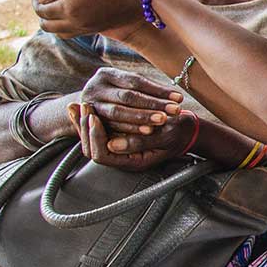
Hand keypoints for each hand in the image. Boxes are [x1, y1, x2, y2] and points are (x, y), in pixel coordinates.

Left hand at [35, 0, 160, 41]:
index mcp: (70, 9)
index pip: (41, 8)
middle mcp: (76, 24)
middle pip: (45, 24)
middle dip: (41, 10)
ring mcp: (86, 29)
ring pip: (57, 31)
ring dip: (51, 18)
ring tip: (55, 2)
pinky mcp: (95, 30)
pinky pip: (70, 32)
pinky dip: (63, 23)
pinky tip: (69, 9)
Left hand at [67, 102, 197, 171]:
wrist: (189, 129)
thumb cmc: (180, 133)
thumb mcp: (164, 137)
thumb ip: (140, 142)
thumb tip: (112, 144)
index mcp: (132, 162)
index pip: (101, 155)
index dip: (95, 136)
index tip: (94, 117)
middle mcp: (122, 157)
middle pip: (91, 148)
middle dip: (84, 127)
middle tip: (83, 106)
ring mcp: (119, 147)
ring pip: (92, 139)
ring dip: (83, 122)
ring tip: (78, 105)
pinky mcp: (119, 136)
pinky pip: (99, 131)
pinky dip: (90, 118)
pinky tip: (84, 106)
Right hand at [76, 68, 183, 135]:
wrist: (85, 110)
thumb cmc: (115, 96)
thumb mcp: (125, 87)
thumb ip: (144, 89)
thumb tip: (177, 96)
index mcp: (106, 74)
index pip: (136, 80)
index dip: (158, 90)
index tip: (179, 98)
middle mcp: (94, 87)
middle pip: (128, 96)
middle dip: (153, 104)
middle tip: (175, 110)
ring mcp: (90, 105)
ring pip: (118, 112)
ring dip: (142, 117)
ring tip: (163, 120)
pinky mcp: (90, 121)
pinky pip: (113, 126)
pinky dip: (131, 129)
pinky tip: (148, 130)